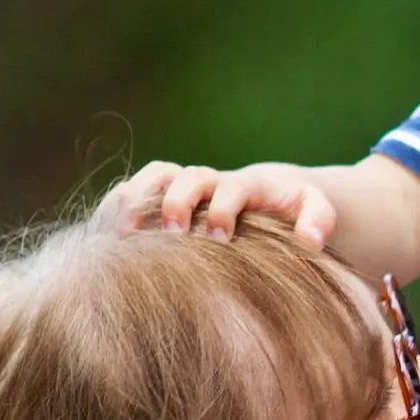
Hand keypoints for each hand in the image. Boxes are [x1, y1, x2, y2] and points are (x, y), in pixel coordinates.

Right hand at [98, 159, 343, 241]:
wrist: (265, 197)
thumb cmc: (289, 211)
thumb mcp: (313, 211)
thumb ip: (318, 220)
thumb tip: (311, 242)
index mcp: (244, 186)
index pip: (230, 188)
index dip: (223, 209)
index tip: (221, 237)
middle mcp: (208, 181)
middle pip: (184, 177)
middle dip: (177, 203)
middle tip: (176, 235)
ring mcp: (180, 187)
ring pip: (150, 179)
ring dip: (136, 201)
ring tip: (123, 235)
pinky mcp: (158, 199)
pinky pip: (128, 194)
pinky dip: (113, 209)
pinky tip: (101, 239)